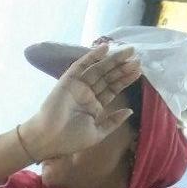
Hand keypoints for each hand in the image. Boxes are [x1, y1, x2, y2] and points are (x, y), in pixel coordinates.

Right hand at [20, 42, 141, 160]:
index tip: (138, 71)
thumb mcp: (97, 134)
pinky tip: (105, 48)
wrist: (48, 139)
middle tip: (138, 58)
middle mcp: (87, 94)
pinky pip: (81, 66)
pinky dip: (92, 56)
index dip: (125, 80)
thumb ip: (113, 122)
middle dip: (122, 68)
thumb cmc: (70, 139)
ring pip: (98, 69)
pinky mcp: (67, 81)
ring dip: (113, 60)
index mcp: (94, 106)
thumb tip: (129, 111)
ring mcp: (77, 86)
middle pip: (108, 77)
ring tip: (129, 51)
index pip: (112, 89)